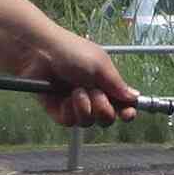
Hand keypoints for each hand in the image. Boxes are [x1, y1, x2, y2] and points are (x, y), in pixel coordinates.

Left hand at [20, 32, 139, 128]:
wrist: (39, 53)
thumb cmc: (70, 51)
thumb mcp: (100, 65)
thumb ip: (117, 84)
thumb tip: (134, 97)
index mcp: (105, 83)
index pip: (122, 105)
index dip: (127, 112)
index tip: (127, 114)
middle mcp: (91, 96)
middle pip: (107, 119)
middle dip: (104, 110)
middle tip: (95, 94)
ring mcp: (75, 105)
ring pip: (89, 122)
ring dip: (85, 107)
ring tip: (75, 91)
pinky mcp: (58, 111)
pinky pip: (71, 122)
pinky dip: (70, 110)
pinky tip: (65, 97)